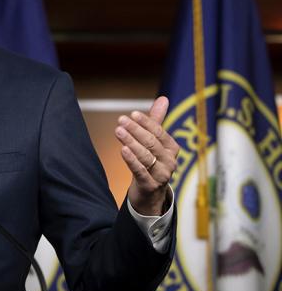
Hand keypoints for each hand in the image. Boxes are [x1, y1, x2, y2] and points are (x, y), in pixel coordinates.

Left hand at [114, 96, 179, 215]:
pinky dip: (131, 159)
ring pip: (145, 156)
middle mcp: (170, 161)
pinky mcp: (150, 185)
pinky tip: (123, 150)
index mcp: (172, 148)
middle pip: (151, 142)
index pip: (159, 132)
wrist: (150, 192)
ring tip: (118, 131)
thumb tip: (163, 98)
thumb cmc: (151, 162)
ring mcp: (162, 174)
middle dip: (135, 130)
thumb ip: (156, 121)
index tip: (132, 114)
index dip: (145, 122)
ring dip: (131, 142)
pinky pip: (140, 170)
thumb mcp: (154, 142)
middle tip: (120, 120)